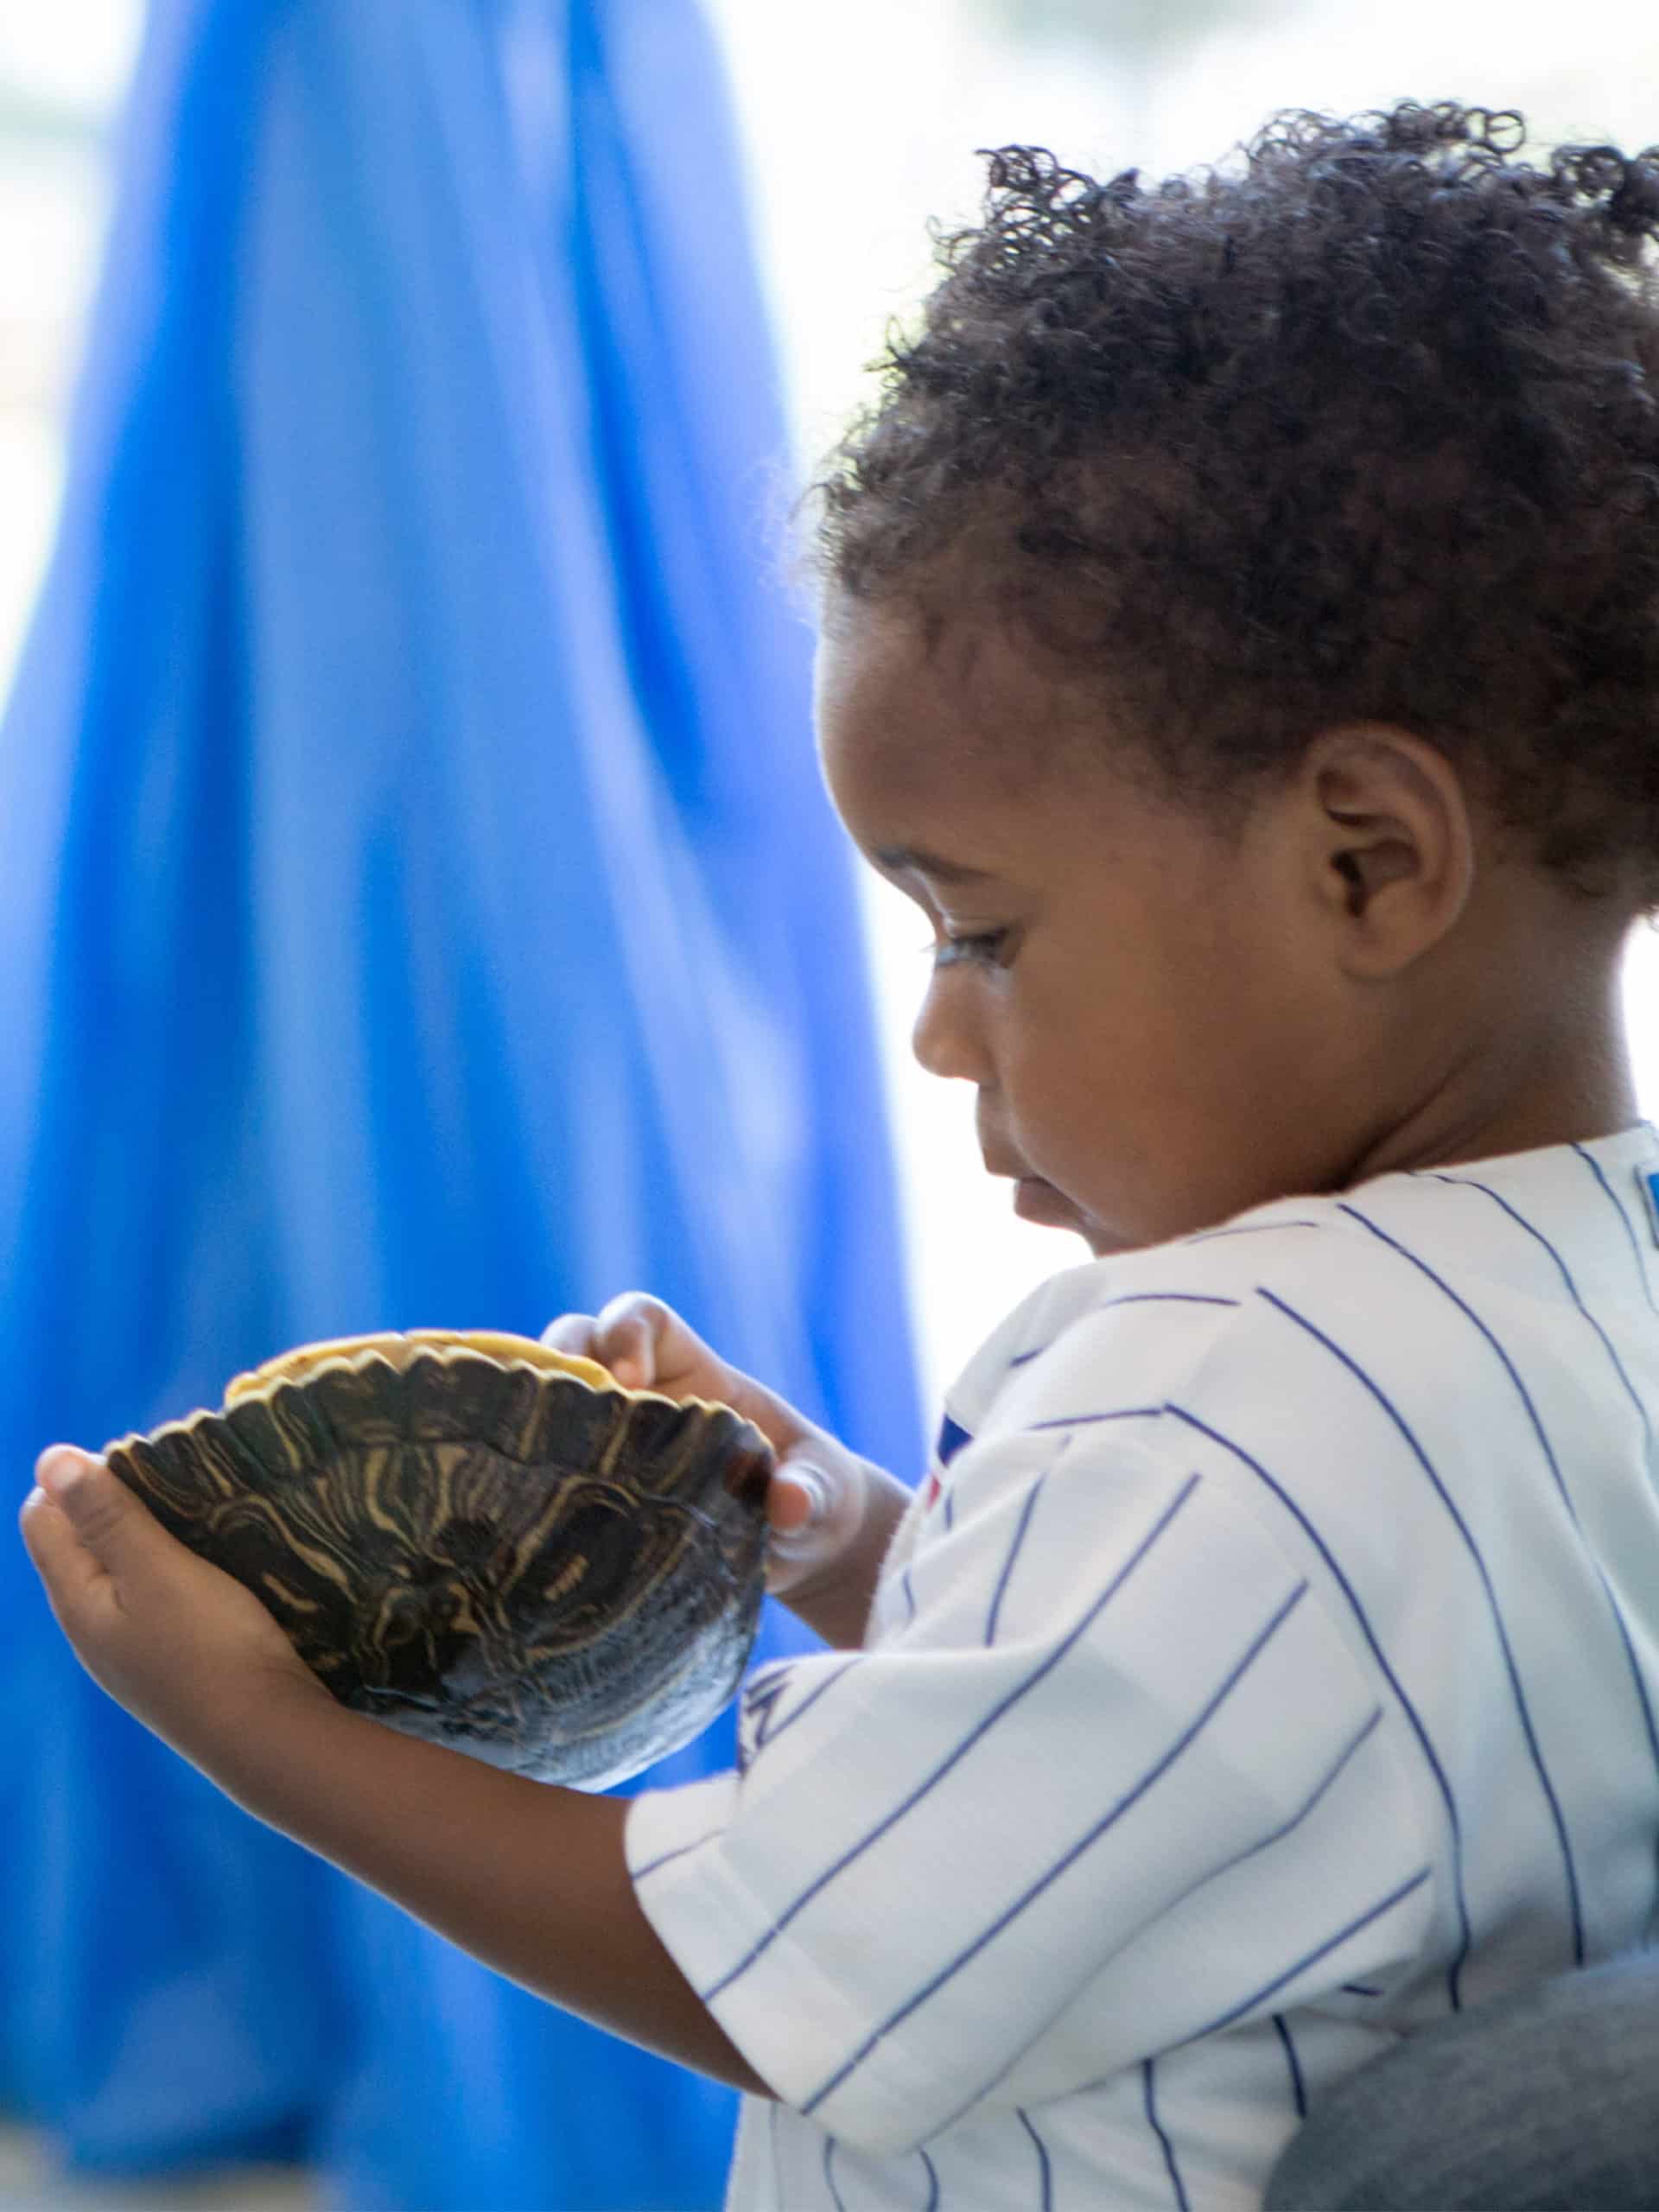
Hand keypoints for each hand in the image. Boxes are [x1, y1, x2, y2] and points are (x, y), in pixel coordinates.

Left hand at [19, 1446, 327, 1762]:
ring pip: (115, 1571)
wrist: (264, 1733)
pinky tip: (206, 1566)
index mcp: (75, 1601)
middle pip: (76, 1544)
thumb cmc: (210, 1644)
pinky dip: (166, 1568)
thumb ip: (105, 1515)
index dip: (77, 1479)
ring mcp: (126, 1651)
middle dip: (111, 1504)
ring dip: (144, 1536)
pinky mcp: (164, 1662)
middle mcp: (89, 1628)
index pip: (41, 1518)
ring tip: (194, 1519)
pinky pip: (146, 1597)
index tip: (139, 1464)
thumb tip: (49, 1457)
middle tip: (172, 1486)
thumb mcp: (157, 1569)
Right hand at [542, 1295, 905, 1638]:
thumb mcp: (824, 1491)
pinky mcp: (598, 1497)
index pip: (643, 1318)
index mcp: (697, 1374)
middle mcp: (644, 1400)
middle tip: (561, 1422)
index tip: (629, 1380)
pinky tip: (526, 1520)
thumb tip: (790, 1505)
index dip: (626, 1331)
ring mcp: (614, 1446)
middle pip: (575, 1348)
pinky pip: (548, 1475)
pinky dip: (529, 1484)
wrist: (797, 1553)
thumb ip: (811, 1491)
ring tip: (529, 1474)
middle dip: (556, 1367)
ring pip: (546, 1408)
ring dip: (528, 1424)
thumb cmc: (814, 1498)